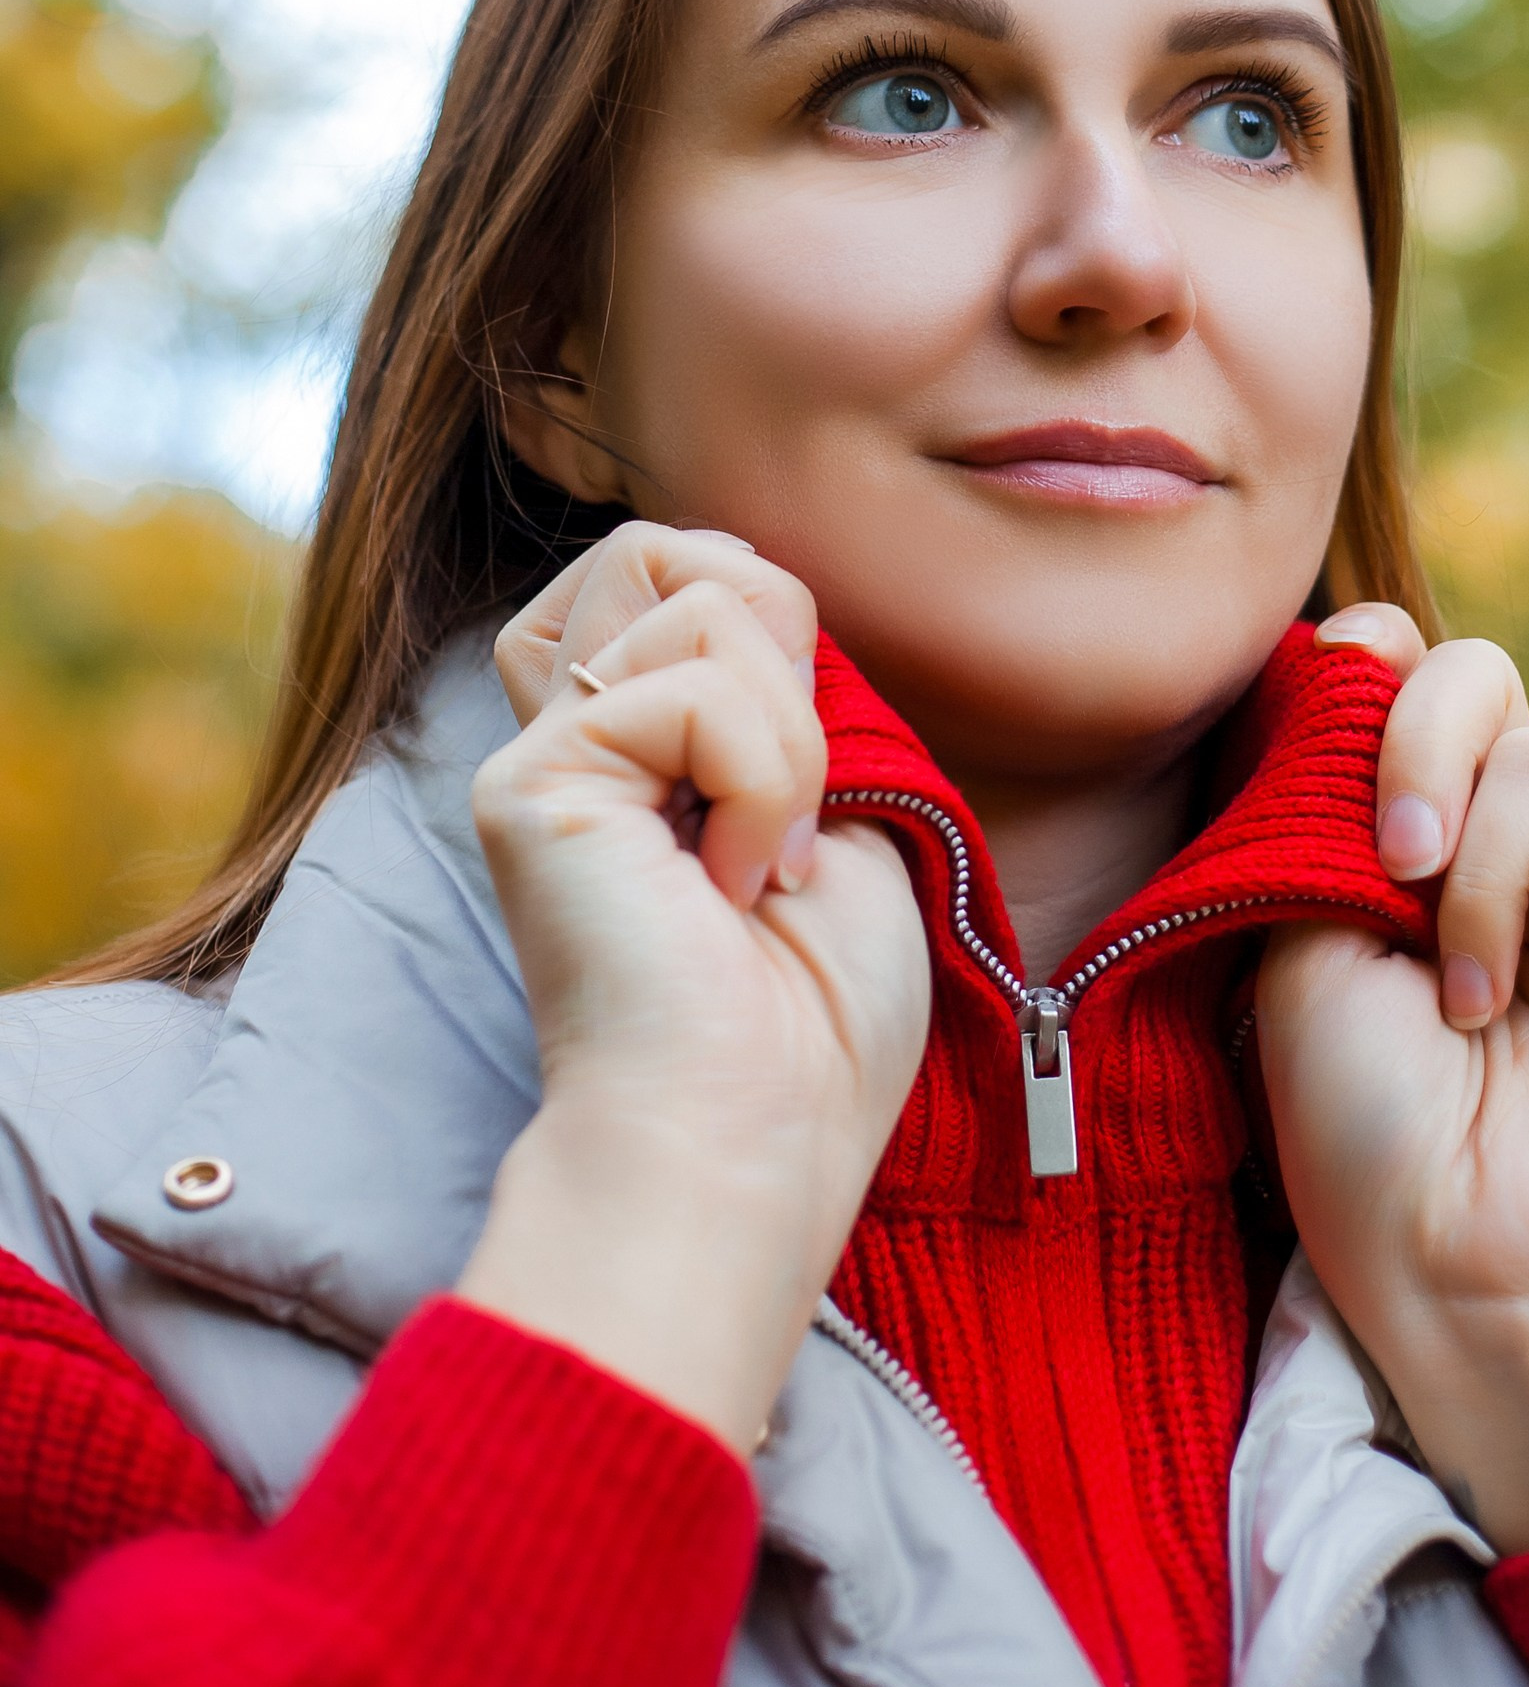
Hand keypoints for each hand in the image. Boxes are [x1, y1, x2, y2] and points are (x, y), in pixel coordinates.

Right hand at [455, 522, 929, 1453]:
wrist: (758, 1140)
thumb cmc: (815, 1022)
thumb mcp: (841, 810)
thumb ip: (787, 693)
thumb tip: (757, 590)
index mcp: (636, 747)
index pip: (673, 569)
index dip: (765, 618)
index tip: (801, 773)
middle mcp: (570, 738)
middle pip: (654, 546)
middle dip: (768, 628)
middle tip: (784, 784)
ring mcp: (541, 756)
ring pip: (690, 591)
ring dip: (784, 728)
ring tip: (762, 855)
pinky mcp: (529, 785)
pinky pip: (690, 686)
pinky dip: (760, 778)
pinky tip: (731, 885)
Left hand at [1256, 607, 1528, 1549]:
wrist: (1464, 1255)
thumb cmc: (1357, 1120)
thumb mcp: (1293, 930)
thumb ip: (1322, 786)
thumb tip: (1353, 643)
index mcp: (1381, 833)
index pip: (1390, 667)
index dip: (1367, 662)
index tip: (1333, 704)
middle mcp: (1483, 837)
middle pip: (1473, 671)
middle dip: (1422, 742)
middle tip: (1396, 862)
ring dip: (1490, 878)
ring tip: (1471, 1002)